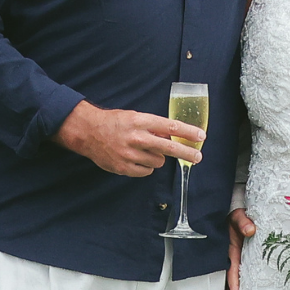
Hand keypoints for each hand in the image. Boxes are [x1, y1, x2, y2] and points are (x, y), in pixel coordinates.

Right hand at [57, 103, 203, 177]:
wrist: (88, 132)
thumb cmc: (114, 123)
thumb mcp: (135, 117)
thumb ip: (153, 127)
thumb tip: (174, 136)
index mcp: (140, 121)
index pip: (171, 127)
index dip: (188, 133)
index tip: (201, 136)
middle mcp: (136, 138)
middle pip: (169, 148)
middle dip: (187, 153)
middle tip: (198, 157)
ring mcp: (129, 154)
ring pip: (158, 162)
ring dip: (157, 158)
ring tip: (145, 151)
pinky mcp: (123, 167)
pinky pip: (146, 171)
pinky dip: (146, 167)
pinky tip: (137, 159)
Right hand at [226, 207, 254, 289]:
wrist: (233, 212)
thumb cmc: (236, 214)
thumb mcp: (237, 215)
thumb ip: (243, 221)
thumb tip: (250, 230)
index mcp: (229, 250)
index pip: (231, 270)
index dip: (233, 283)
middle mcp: (229, 261)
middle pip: (228, 285)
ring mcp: (232, 265)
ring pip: (231, 288)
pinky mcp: (237, 266)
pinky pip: (237, 283)